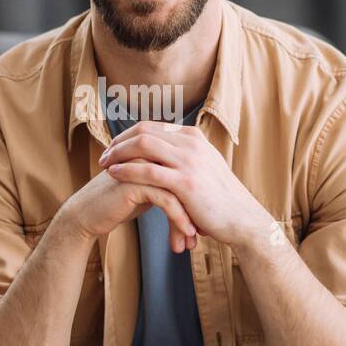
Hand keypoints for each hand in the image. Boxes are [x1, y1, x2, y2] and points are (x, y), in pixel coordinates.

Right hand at [59, 169, 198, 253]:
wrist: (87, 215)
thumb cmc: (119, 203)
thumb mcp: (149, 190)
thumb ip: (168, 184)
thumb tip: (196, 195)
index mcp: (156, 153)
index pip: (188, 174)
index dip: (199, 198)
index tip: (205, 222)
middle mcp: (150, 155)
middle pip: (186, 181)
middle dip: (197, 210)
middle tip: (204, 234)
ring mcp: (143, 166)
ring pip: (179, 192)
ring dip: (189, 219)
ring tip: (192, 241)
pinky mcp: (135, 183)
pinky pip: (167, 201)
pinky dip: (179, 220)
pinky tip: (185, 235)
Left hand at [98, 121, 269, 247]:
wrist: (242, 219)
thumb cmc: (221, 199)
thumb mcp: (204, 168)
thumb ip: (185, 158)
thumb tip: (163, 154)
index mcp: (194, 137)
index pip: (152, 126)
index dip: (128, 135)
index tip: (114, 147)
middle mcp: (191, 143)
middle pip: (143, 131)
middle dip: (119, 142)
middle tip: (104, 155)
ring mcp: (189, 160)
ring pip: (143, 145)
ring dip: (118, 154)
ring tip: (104, 164)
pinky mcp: (185, 181)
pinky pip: (148, 170)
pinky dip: (127, 170)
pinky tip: (114, 175)